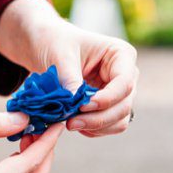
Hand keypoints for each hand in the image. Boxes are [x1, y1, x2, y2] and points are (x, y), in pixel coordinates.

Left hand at [0, 0, 138, 137]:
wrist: (46, 46)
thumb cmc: (55, 43)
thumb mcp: (60, 55)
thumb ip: (69, 79)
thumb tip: (75, 105)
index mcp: (121, 54)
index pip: (124, 83)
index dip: (106, 99)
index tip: (82, 106)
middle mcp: (126, 74)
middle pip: (124, 105)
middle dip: (98, 118)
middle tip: (70, 123)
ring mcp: (119, 92)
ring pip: (119, 120)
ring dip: (96, 127)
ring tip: (69, 123)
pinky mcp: (108, 106)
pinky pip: (108, 126)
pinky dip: (93, 130)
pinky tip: (73, 123)